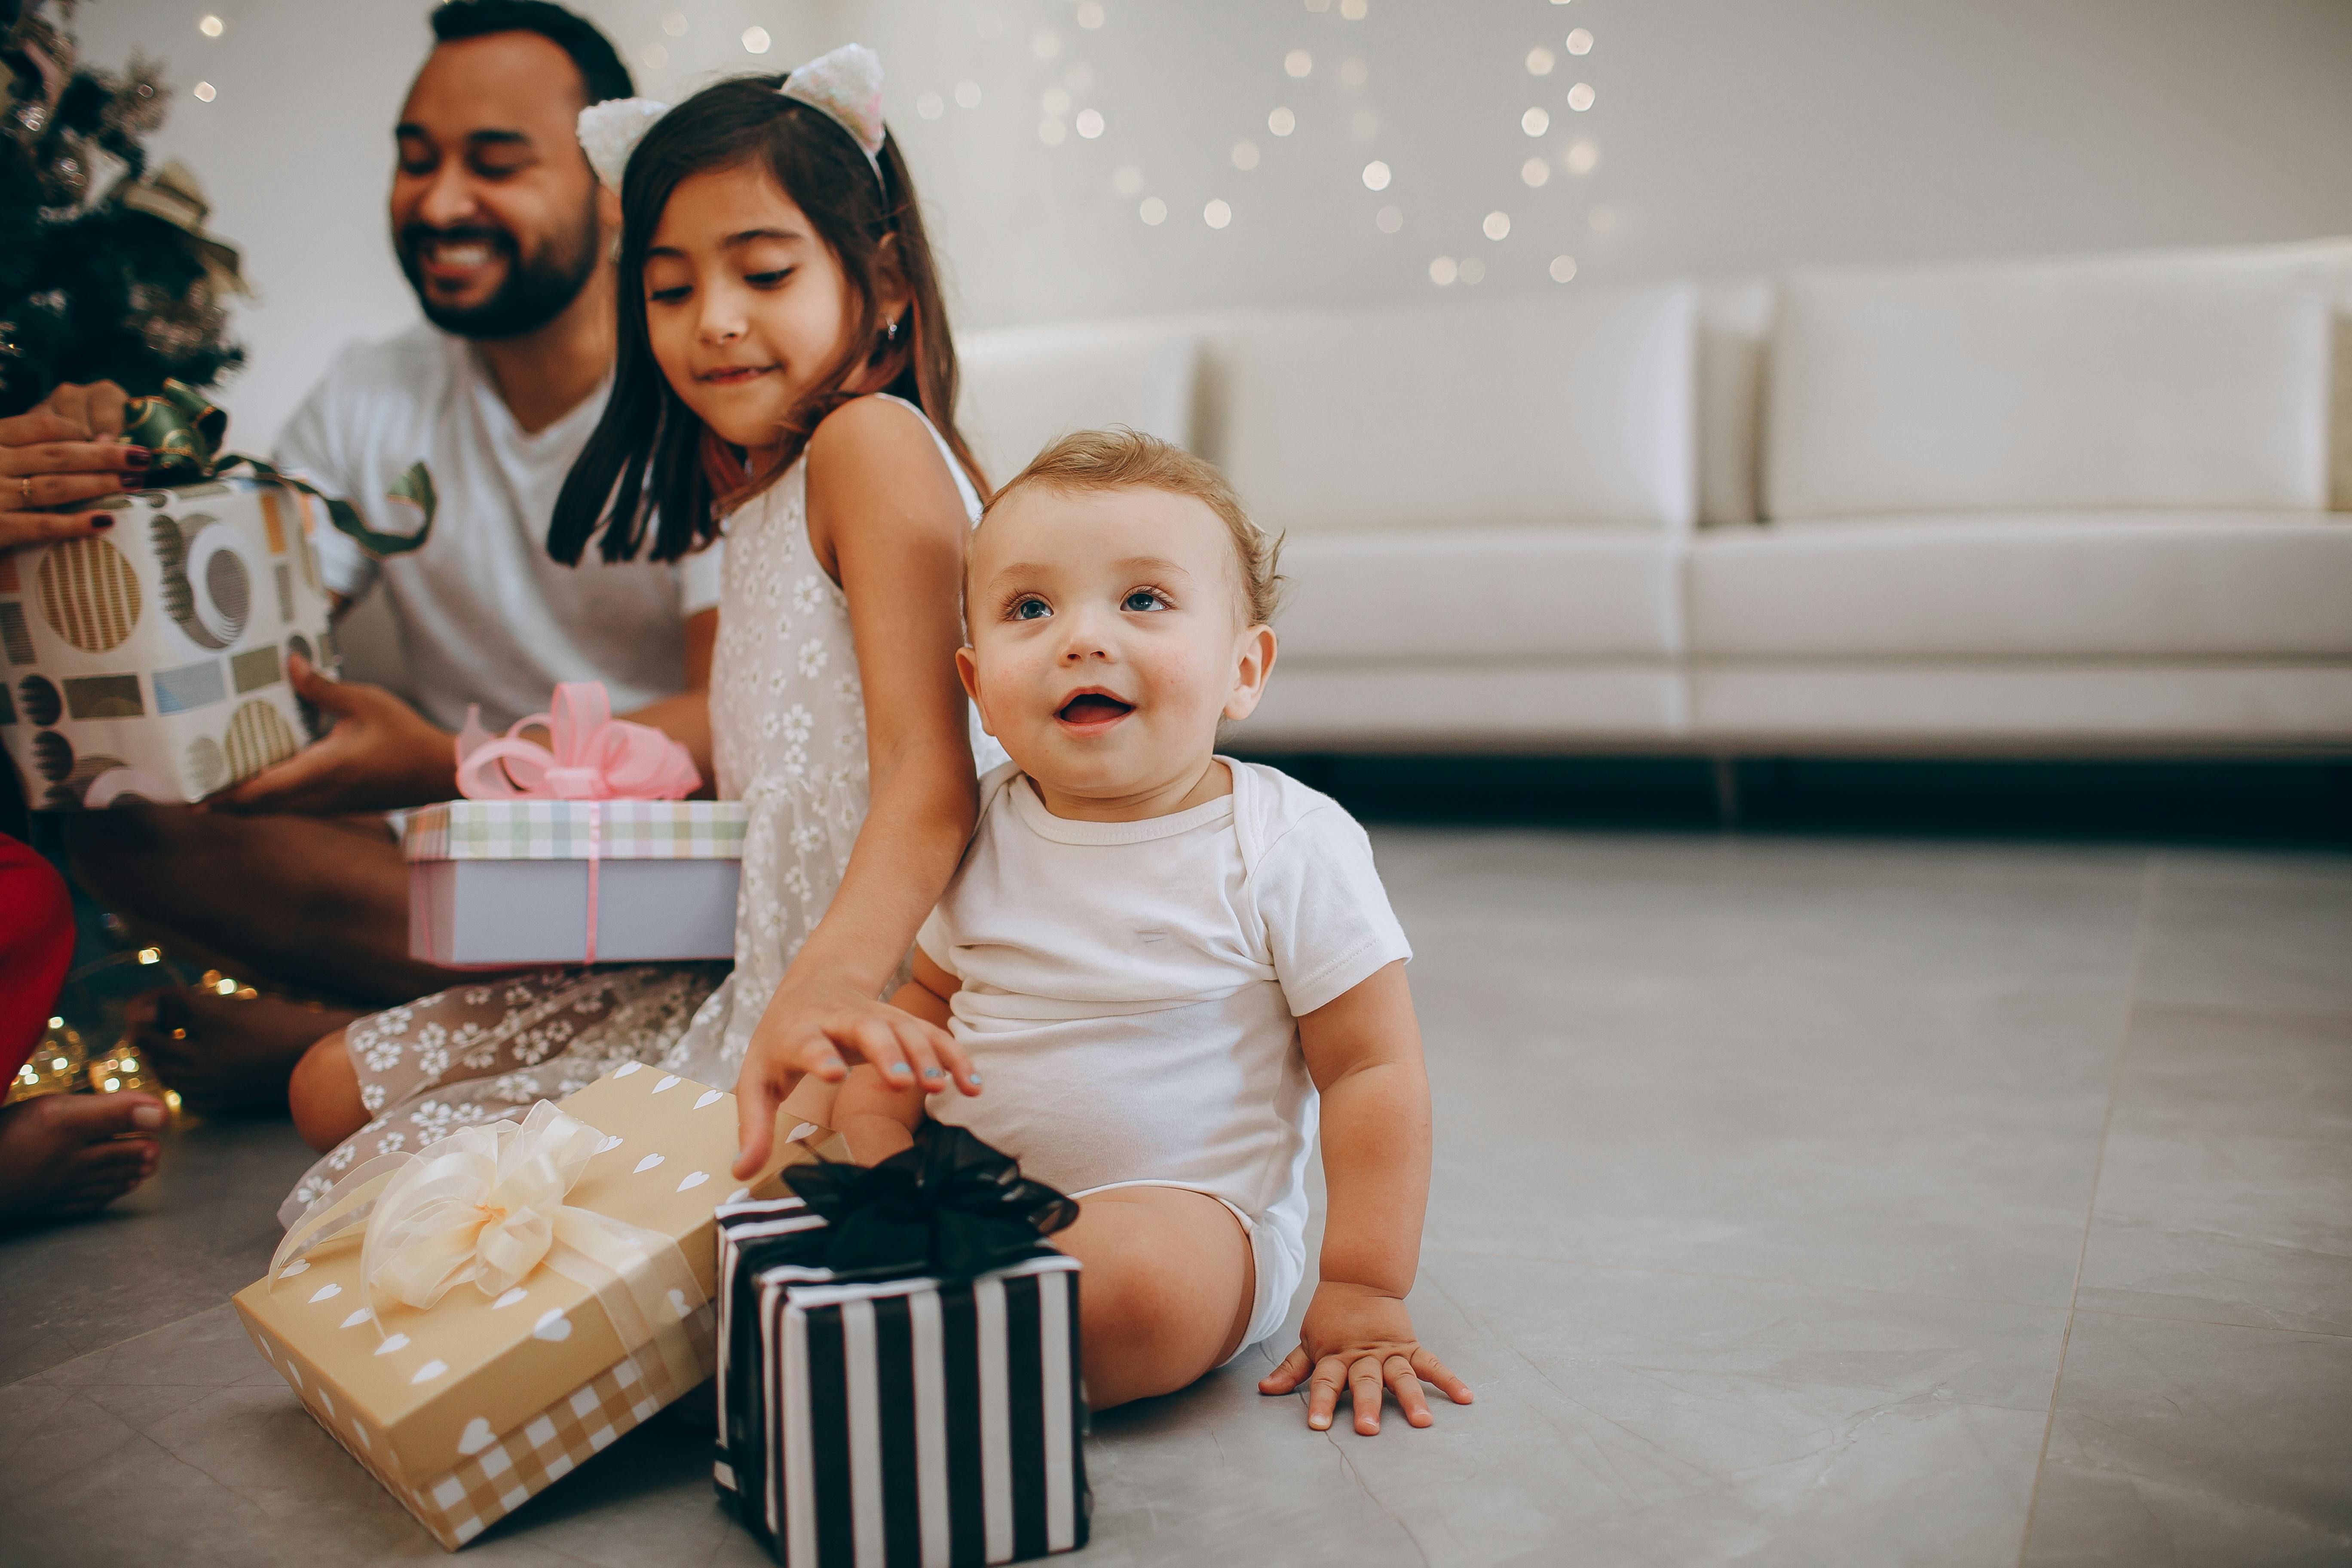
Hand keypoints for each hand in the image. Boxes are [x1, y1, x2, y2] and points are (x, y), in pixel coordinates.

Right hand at [0, 381, 150, 548]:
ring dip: (99, 483)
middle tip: (141, 456)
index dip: (78, 430)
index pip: (40, 427)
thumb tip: (73, 440)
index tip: (106, 436)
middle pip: (58, 454)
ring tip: (133, 482)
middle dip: (104, 454)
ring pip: (56, 486)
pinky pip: (41, 525)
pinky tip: (106, 521)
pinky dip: (74, 523)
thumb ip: (17, 448)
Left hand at [209, 655, 459, 813]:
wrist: (438, 772)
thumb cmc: (405, 736)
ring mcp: (325, 805)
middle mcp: (318, 795)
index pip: (260, 790)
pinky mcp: (333, 805)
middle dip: (220, 801)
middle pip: (256, 807)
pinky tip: (254, 779)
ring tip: (210, 781)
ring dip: (241, 801)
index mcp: (322, 770)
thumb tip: (289, 663)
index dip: (222, 795)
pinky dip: (264, 798)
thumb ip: (323, 687)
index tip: (190, 795)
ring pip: (271, 810)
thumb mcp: (366, 701)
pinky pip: (288, 806)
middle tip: (186, 785)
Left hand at [732, 976, 978, 1177]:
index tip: (833, 1073)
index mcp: (799, 1033)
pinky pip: (934, 1036)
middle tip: (904, 1083)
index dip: (820, 1055)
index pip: (809, 1042)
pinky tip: (973, 1086)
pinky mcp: (903, 1021)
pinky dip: (954, 1058)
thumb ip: (753, 1126)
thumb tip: (741, 1173)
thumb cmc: (781, 1043)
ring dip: (927, 1056)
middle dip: (888, 1053)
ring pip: (907, 1030)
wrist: (814, 984)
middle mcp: (842, 1019)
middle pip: (869, 1029)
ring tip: (941, 1089)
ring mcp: (878, 1017)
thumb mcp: (757, 1080)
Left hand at [1258, 1280, 1471, 1434]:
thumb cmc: (1330, 1317)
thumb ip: (1292, 1368)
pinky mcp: (1410, 1346)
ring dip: (1411, 1398)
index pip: (1324, 1382)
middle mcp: (1363, 1356)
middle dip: (1366, 1405)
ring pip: (1400, 1376)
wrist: (1358, 1279)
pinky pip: (1431, 1364)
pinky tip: (1465, 1398)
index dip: (1319, 1403)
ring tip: (1423, 1421)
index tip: (1317, 1426)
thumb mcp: (1308, 1340)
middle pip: (1364, 1382)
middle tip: (1369, 1429)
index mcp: (1335, 1356)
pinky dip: (1448, 1380)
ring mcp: (1389, 1351)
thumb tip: (1264, 1389)